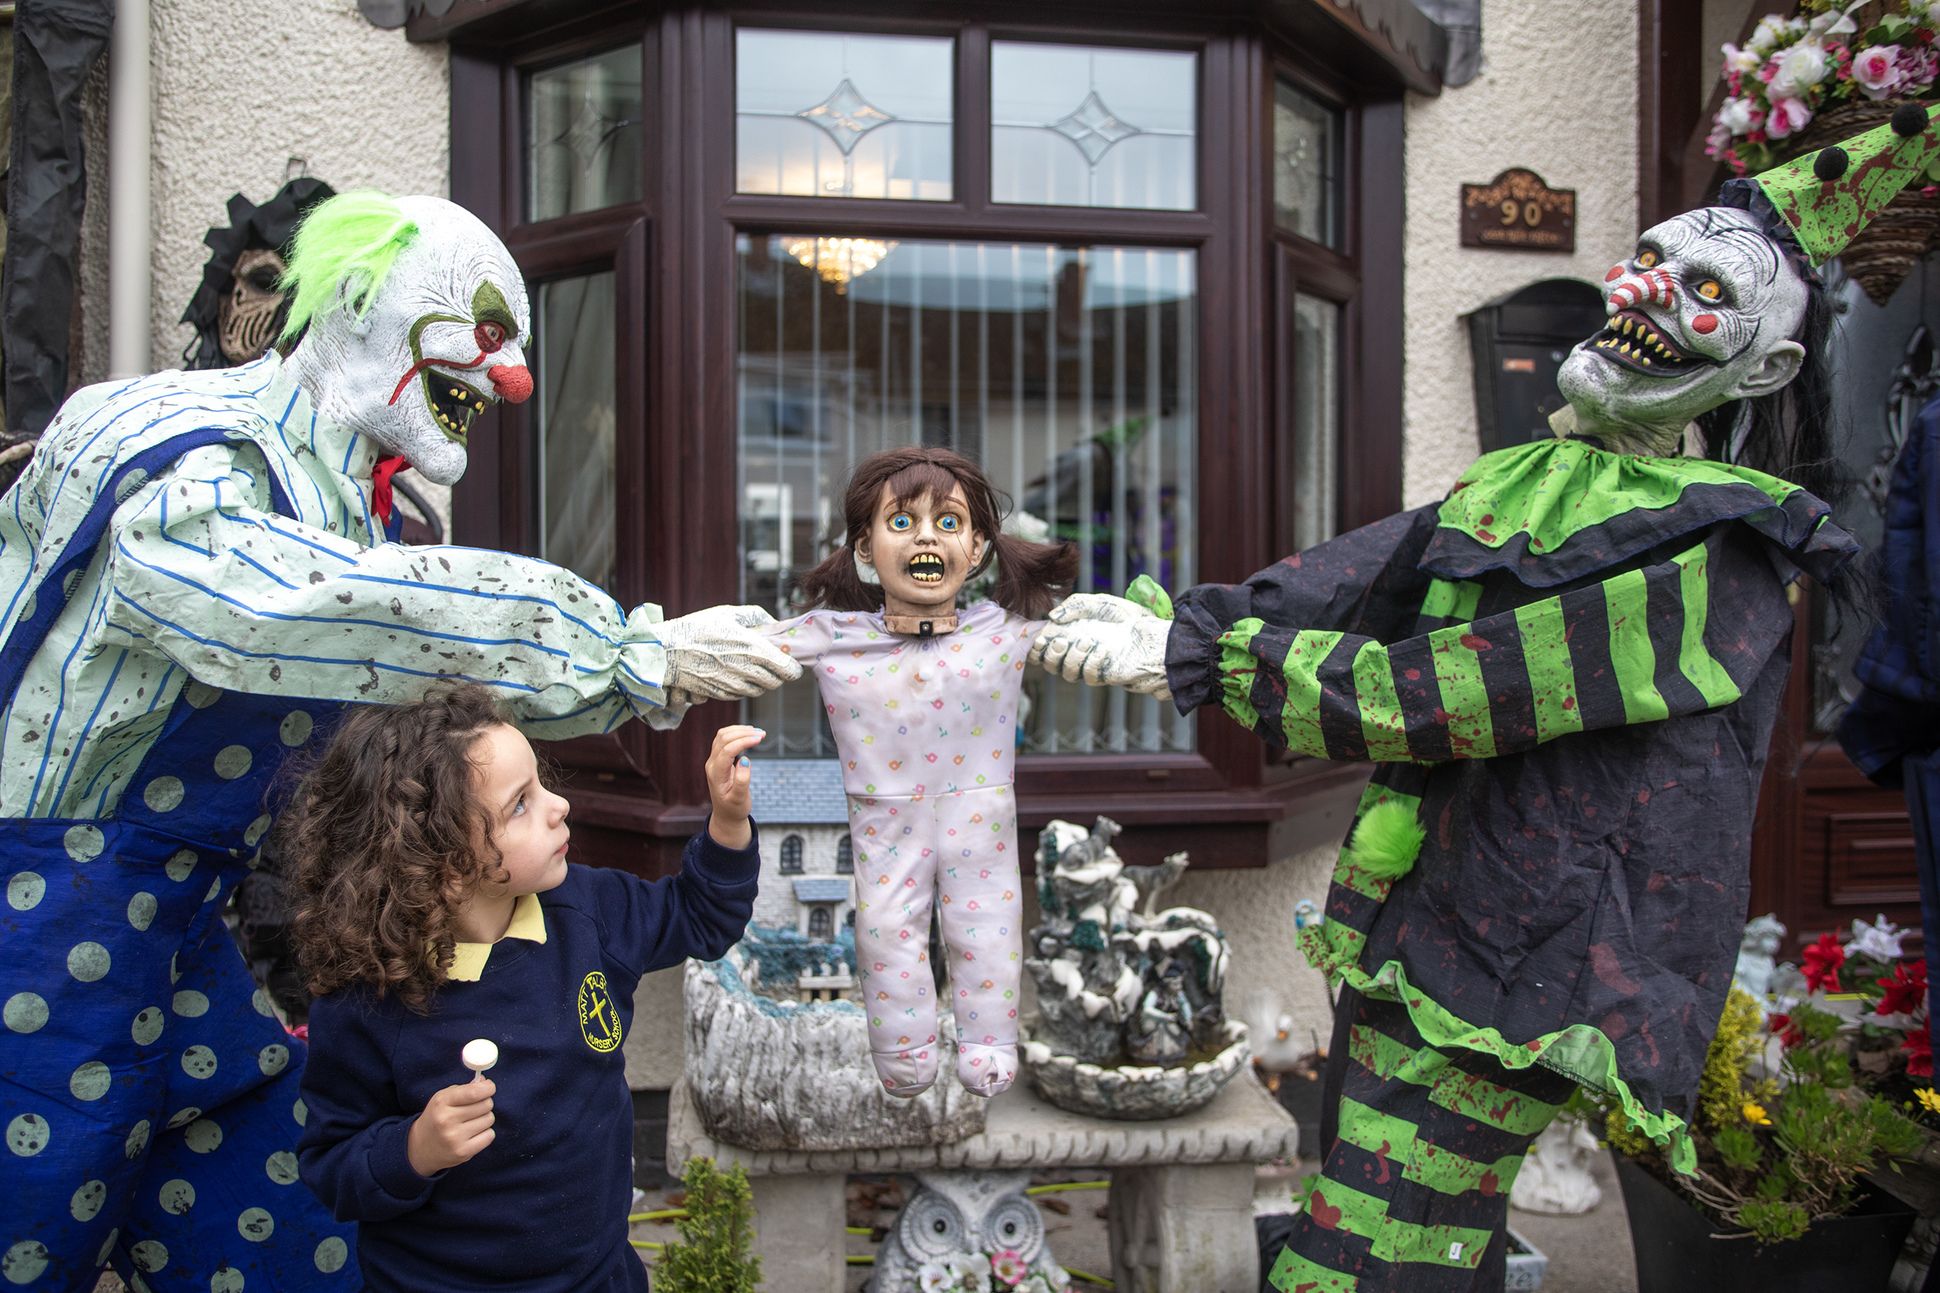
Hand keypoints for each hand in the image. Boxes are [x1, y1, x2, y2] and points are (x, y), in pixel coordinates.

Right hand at [406, 1078, 494, 1176]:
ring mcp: (454, 1138)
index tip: (489, 1088)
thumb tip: (486, 1083)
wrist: (420, 1148)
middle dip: (485, 1103)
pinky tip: (473, 1134)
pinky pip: (490, 1136)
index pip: (474, 1092)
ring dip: (485, 1119)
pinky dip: (485, 1133)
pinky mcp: (463, 1152)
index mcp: (442, 1102)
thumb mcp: (443, 1098)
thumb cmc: (437, 1118)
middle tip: (475, 1108)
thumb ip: (465, 1088)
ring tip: (471, 1122)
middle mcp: (447, 1120)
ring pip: (489, 1119)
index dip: (488, 1088)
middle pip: (486, 1104)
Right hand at [656, 605, 801, 701]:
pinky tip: (733, 673)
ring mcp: (732, 685)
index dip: (793, 668)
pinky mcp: (719, 694)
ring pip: (758, 690)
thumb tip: (774, 623)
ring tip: (749, 666)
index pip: (787, 670)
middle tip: (771, 664)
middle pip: (775, 683)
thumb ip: (756, 616)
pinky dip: (742, 687)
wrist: (665, 651)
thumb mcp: (728, 613)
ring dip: (760, 681)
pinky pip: (740, 695)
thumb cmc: (697, 628)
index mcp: (753, 649)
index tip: (790, 663)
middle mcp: (746, 671)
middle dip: (777, 675)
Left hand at [704, 724, 763, 849]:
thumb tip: (744, 760)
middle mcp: (712, 764)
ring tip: (758, 732)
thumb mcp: (740, 800)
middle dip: (743, 733)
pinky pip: (724, 739)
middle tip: (762, 734)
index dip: (743, 741)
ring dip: (740, 730)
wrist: (726, 815)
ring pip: (723, 736)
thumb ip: (742, 781)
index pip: (727, 750)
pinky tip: (749, 734)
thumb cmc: (734, 809)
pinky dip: (737, 733)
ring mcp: (714, 760)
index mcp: (716, 774)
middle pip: (723, 738)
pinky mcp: (719, 759)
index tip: (759, 739)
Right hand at [1032, 596, 1173, 698]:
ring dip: (1071, 658)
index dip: (1036, 645)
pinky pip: (1089, 676)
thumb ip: (1075, 605)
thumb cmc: (1128, 618)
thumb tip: (1052, 616)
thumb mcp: (1100, 603)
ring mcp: (1090, 665)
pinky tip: (1103, 650)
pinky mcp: (1105, 675)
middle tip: (1057, 642)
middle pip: (1050, 664)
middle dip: (1048, 655)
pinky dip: (1091, 663)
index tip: (1039, 636)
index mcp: (1071, 634)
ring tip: (1086, 641)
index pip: (1045, 646)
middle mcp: (1077, 652)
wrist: (1154, 634)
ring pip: (1067, 673)